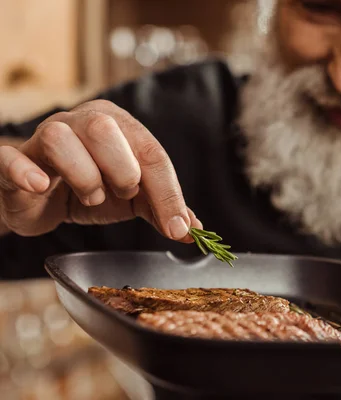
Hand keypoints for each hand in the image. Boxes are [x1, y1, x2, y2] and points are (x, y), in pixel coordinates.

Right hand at [0, 100, 201, 241]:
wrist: (40, 201)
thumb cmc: (90, 189)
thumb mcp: (132, 200)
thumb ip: (161, 209)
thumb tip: (193, 229)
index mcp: (118, 125)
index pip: (150, 152)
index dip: (168, 193)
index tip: (177, 227)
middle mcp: (81, 121)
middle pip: (106, 129)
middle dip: (123, 170)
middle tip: (122, 194)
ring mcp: (43, 137)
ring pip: (61, 138)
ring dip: (83, 176)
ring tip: (90, 196)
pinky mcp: (13, 160)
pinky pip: (12, 158)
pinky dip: (26, 171)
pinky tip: (40, 185)